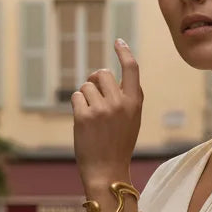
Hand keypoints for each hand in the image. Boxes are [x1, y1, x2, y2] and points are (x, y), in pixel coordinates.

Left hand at [72, 41, 142, 189]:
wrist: (107, 170)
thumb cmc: (118, 145)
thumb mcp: (132, 120)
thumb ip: (127, 98)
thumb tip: (113, 74)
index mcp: (135, 103)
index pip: (132, 69)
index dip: (124, 52)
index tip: (118, 41)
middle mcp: (120, 103)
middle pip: (102, 73)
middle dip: (95, 81)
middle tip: (94, 95)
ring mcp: (102, 109)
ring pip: (86, 86)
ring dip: (85, 97)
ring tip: (91, 116)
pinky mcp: (84, 116)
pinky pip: (76, 97)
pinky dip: (77, 106)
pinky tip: (84, 122)